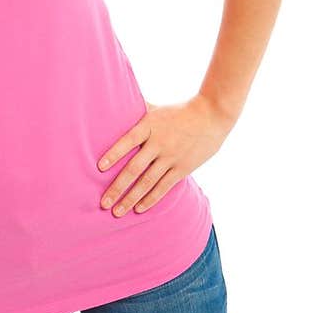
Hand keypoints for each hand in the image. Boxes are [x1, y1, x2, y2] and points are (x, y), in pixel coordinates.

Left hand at [96, 94, 232, 215]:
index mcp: (149, 126)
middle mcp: (159, 143)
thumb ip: (136, 111)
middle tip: (103, 203)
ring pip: (147, 182)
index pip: (127, 141)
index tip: (99, 168)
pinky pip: (164, 186)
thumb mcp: (156, 109)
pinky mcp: (183, 168)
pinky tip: (138, 209)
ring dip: (131, 198)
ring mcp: (171, 157)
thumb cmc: (179, 111)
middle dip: (117, 187)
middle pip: (134, 168)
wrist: (212, 115)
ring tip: (117, 212)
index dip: (114, 154)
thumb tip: (114, 100)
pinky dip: (150, 199)